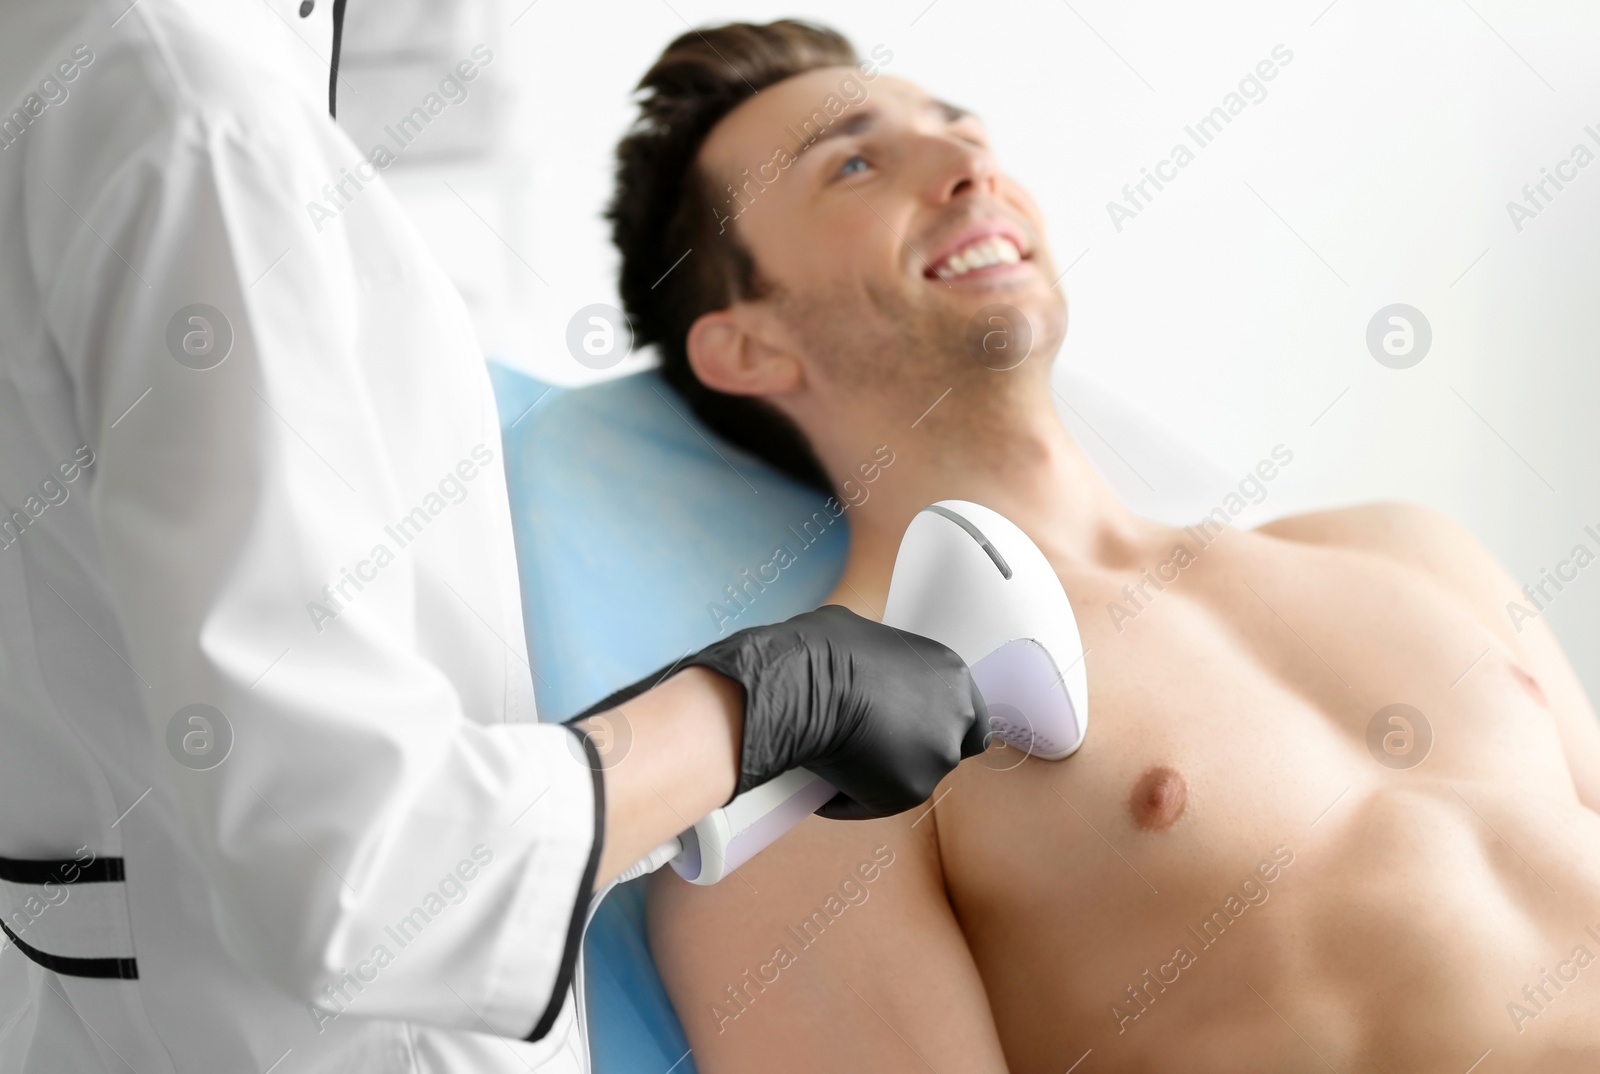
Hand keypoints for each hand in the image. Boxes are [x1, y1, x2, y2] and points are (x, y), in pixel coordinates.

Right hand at [681, 605, 989, 818]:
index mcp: (951, 673)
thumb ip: (883, 661)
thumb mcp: (865, 633)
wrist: (802, 685)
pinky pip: (877, 802)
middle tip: (877, 751)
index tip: (910, 727)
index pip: (967, 712)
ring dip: (885, 778)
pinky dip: (853, 799)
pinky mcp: (911, 791)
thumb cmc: (824, 648)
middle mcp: (958, 715)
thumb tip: (861, 668)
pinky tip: (824, 794)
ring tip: (842, 771)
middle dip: (917, 752)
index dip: (939, 723)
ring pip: (914, 778)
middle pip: (949, 746)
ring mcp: (939, 756)